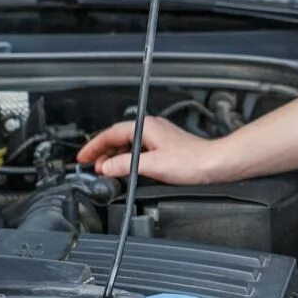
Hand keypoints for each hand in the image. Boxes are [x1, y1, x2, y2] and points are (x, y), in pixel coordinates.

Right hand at [77, 116, 224, 184]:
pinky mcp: (164, 146)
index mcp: (145, 127)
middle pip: (117, 137)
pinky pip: (138, 149)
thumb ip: (125, 165)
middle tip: (90, 165)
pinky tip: (125, 168)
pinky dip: (126, 158)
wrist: (215, 164)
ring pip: (127, 143)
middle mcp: (151, 128)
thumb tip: (106, 167)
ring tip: (104, 169)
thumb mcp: (152, 165)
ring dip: (114, 156)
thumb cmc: (192, 161)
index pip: (111, 134)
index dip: (94, 146)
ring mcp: (158, 136)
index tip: (83, 157)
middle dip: (102, 152)